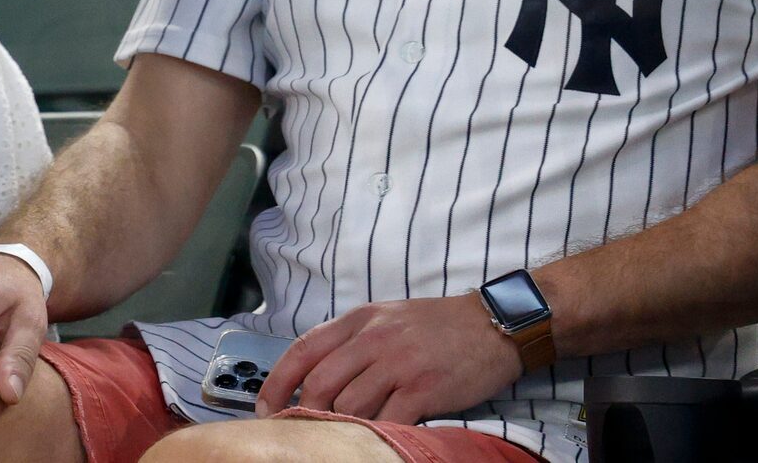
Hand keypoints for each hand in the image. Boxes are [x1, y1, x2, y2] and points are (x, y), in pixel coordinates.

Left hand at [258, 294, 523, 424]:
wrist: (492, 325)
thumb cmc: (436, 325)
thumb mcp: (385, 318)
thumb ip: (351, 341)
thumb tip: (314, 374)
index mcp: (357, 321)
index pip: (303, 350)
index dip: (277, 382)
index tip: (265, 407)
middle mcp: (372, 340)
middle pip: (320, 383)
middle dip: (304, 412)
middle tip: (301, 432)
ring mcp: (398, 365)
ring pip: (350, 406)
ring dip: (341, 427)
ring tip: (339, 438)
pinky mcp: (425, 389)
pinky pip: (389, 421)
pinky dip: (378, 434)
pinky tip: (377, 439)